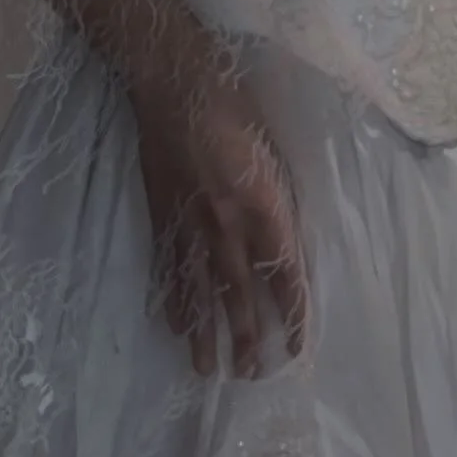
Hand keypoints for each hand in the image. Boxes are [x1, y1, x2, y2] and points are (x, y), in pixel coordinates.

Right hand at [130, 53, 310, 378]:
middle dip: (245, 339)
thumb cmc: (235, 103)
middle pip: (238, 295)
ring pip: (198, 290)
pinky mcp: (160, 213)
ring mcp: (188, 222)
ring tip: (207, 369)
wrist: (174, 79)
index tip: (295, 349)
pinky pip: (166, 266)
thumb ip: (280, 200)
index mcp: (264, 205)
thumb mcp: (276, 151)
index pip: (284, 275)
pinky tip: (172, 325)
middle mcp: (226, 223)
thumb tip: (286, 239)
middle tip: (247, 376)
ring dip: (204, 333)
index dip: (292, 315)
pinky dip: (170, 299)